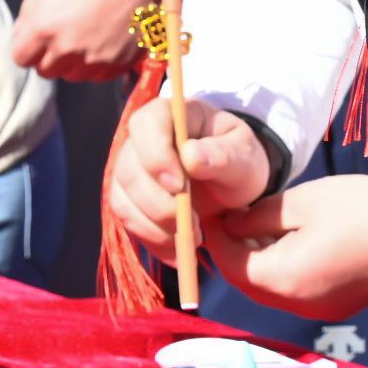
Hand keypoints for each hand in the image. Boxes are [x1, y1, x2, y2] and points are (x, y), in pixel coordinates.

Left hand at [12, 0, 163, 79]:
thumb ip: (32, 12)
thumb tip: (23, 34)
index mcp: (45, 26)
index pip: (20, 57)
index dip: (27, 47)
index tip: (37, 39)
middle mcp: (67, 48)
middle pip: (46, 70)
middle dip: (50, 55)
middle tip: (65, 34)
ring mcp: (95, 59)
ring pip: (73, 75)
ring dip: (74, 62)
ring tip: (87, 35)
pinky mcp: (119, 63)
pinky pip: (99, 75)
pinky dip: (98, 63)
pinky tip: (105, 39)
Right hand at [108, 94, 272, 252]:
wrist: (232, 182)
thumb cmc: (238, 159)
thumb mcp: (244, 156)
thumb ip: (223, 155)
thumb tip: (192, 157)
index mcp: (169, 114)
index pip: (146, 125)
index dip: (156, 156)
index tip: (179, 186)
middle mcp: (141, 140)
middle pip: (129, 169)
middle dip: (158, 204)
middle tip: (193, 225)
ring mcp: (130, 170)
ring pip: (123, 200)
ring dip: (155, 228)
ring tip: (193, 239)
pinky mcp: (129, 200)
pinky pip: (129, 223)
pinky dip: (153, 242)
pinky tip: (179, 252)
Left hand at [205, 175, 367, 313]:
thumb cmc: (358, 212)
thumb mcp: (301, 204)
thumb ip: (258, 216)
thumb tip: (232, 223)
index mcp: (281, 279)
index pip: (229, 264)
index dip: (214, 237)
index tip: (210, 210)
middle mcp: (292, 304)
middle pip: (246, 282)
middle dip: (232, 251)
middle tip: (228, 217)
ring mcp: (314, 310)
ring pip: (268, 289)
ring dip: (256, 262)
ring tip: (255, 225)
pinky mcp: (332, 307)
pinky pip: (292, 292)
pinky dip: (279, 271)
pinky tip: (285, 243)